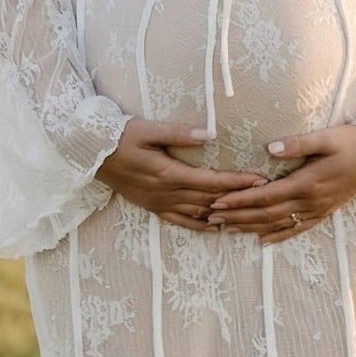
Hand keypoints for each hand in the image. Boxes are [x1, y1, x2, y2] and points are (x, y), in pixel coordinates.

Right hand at [97, 120, 266, 231]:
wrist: (90, 156)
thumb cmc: (120, 137)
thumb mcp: (147, 129)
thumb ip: (179, 133)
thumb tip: (210, 134)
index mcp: (168, 173)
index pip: (212, 181)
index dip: (237, 182)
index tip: (260, 180)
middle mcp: (167, 193)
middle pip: (211, 200)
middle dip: (239, 199)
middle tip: (265, 197)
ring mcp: (160, 203)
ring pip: (200, 214)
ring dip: (224, 216)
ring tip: (249, 215)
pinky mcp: (153, 207)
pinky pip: (182, 222)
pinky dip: (202, 226)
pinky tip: (217, 227)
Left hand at [204, 125, 355, 244]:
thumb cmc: (354, 141)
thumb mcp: (327, 137)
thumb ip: (297, 144)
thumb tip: (268, 148)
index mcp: (307, 182)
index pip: (265, 196)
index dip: (240, 200)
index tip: (217, 202)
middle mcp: (310, 201)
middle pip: (266, 214)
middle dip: (237, 216)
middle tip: (211, 218)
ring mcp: (318, 209)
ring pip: (278, 224)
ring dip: (251, 227)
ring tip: (226, 229)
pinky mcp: (325, 211)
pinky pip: (297, 228)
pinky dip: (278, 235)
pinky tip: (263, 240)